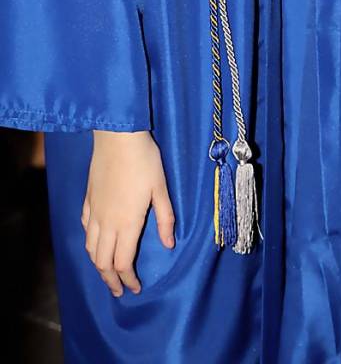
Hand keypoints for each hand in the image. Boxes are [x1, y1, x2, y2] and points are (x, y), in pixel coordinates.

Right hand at [82, 130, 174, 296]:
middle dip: (110, 281)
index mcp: (127, 223)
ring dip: (98, 265)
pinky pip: (85, 229)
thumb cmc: (144, 161)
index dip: (128, 280)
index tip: (135, 288)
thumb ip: (165, 218)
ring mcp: (94, 212)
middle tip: (119, 290)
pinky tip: (96, 241)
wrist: (117, 137)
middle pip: (102, 262)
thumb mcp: (161, 189)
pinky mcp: (87, 200)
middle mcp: (106, 223)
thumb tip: (169, 245)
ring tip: (108, 272)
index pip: (122, 263)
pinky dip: (90, 243)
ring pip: (90, 248)